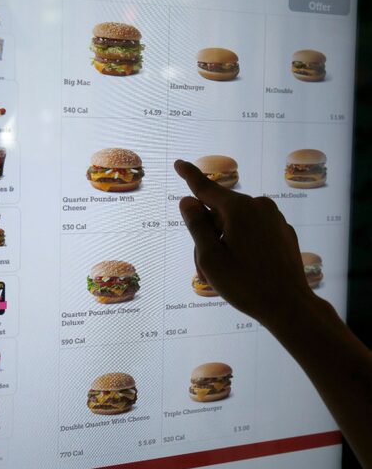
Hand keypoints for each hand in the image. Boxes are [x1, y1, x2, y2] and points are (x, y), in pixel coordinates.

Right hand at [174, 159, 312, 327]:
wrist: (289, 305)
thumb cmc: (245, 284)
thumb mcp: (210, 258)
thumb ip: (196, 225)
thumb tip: (188, 201)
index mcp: (239, 209)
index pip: (206, 188)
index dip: (189, 176)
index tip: (179, 163)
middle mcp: (259, 206)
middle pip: (221, 211)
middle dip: (208, 232)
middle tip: (204, 267)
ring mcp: (275, 218)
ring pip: (238, 222)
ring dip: (225, 240)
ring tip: (226, 272)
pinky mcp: (283, 231)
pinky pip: (255, 230)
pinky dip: (243, 243)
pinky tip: (246, 268)